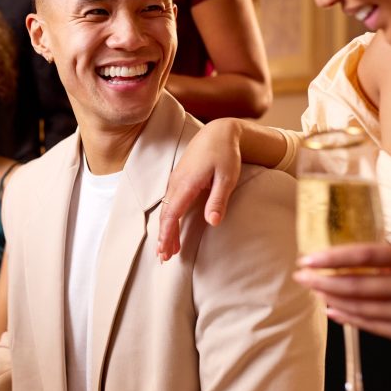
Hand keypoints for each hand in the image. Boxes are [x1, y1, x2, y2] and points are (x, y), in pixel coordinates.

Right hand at [157, 119, 242, 259]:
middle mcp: (176, 183)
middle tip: (163, 258)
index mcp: (186, 184)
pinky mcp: (179, 180)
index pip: (172, 214)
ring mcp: (176, 181)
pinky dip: (168, 218)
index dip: (167, 234)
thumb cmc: (225, 154)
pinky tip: (171, 226)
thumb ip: (218, 200)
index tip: (165, 250)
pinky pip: (169, 203)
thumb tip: (212, 223)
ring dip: (165, 229)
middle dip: (163, 237)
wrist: (218, 133)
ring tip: (166, 248)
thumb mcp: (227, 178)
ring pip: (166, 210)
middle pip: (165, 215)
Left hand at [296, 243, 390, 343]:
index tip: (307, 259)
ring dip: (332, 299)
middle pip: (357, 286)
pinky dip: (348, 317)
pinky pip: (372, 326)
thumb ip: (386, 258)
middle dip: (322, 281)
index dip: (332, 258)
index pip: (365, 256)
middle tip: (301, 276)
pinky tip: (331, 310)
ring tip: (315, 291)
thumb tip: (341, 260)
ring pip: (360, 308)